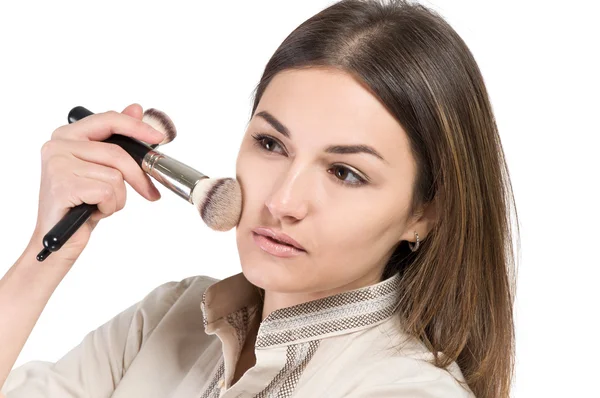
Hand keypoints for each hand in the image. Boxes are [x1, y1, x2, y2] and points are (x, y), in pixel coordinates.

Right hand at [27, 103, 164, 266]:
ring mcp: (57, 164)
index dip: (137, 127)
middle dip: (139, 177)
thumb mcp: (104, 169)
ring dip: (118, 198)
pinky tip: (93, 212)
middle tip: (151, 193)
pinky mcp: (61, 185)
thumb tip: (137, 108)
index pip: (109, 120)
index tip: (160, 137)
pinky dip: (109, 207)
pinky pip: (107, 192)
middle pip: (117, 153)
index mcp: (66, 135)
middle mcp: (57, 145)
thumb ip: (117, 139)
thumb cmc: (82, 203)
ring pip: (115, 176)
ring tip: (100, 204)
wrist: (58, 240)